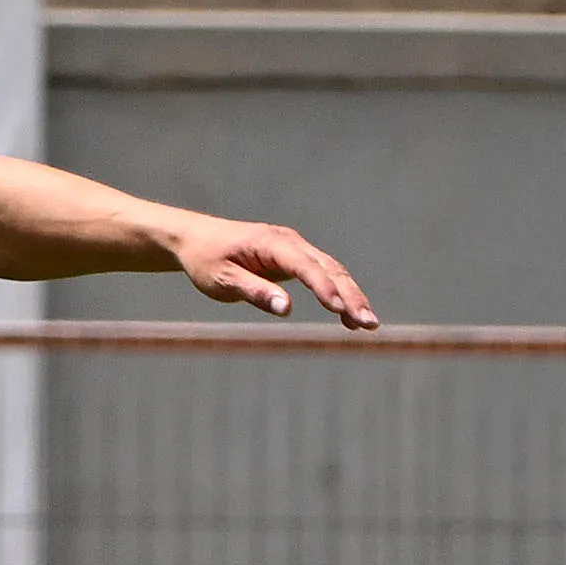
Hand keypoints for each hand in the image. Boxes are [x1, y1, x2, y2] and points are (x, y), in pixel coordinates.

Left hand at [165, 216, 380, 330]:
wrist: (196, 239)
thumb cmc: (206, 260)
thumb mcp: (222, 280)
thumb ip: (254, 292)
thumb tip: (286, 308)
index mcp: (271, 243)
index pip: (304, 265)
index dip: (323, 287)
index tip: (338, 309)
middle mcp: (289, 242)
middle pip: (329, 268)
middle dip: (350, 295)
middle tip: (368, 323)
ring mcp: (295, 249)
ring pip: (332, 271)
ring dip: (352, 296)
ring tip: (368, 325)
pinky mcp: (294, 260)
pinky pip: (324, 275)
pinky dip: (339, 294)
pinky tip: (349, 318)